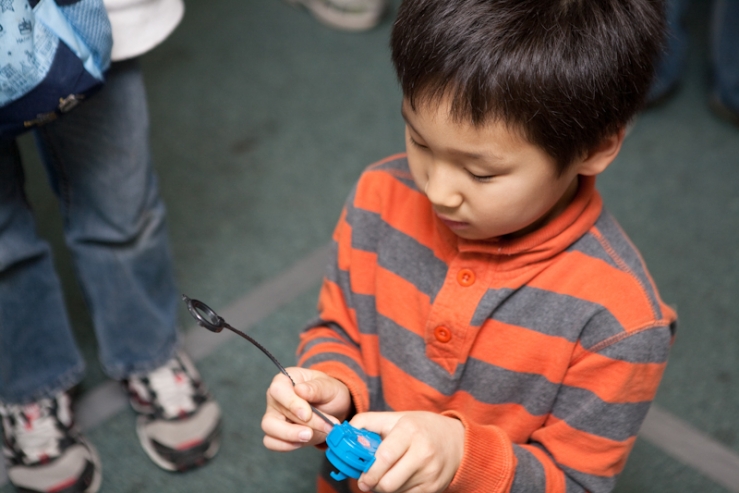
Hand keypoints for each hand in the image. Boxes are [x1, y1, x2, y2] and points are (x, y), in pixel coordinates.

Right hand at [262, 367, 350, 450]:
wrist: (334, 407)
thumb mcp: (328, 386)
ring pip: (269, 429)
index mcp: (285, 380)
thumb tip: (301, 390)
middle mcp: (275, 398)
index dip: (292, 403)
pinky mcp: (277, 433)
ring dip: (290, 436)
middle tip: (318, 428)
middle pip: (276, 413)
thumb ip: (316, 388)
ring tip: (310, 436)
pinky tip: (303, 441)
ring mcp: (274, 416)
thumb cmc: (327, 392)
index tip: (307, 414)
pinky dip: (287, 445)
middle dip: (300, 425)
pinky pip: (272, 442)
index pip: (278, 390)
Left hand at [350, 411, 464, 492]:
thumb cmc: (422, 428)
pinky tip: (398, 480)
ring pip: (395, 492)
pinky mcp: (433, 488)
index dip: (369, 470)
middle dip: (373, 484)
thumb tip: (345, 432)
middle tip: (367, 481)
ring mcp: (429, 472)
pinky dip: (397, 491)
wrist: (457, 441)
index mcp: (410, 430)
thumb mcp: (397, 418)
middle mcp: (423, 452)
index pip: (384, 457)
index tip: (361, 474)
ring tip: (384, 476)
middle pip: (388, 482)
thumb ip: (369, 422)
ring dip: (384, 488)